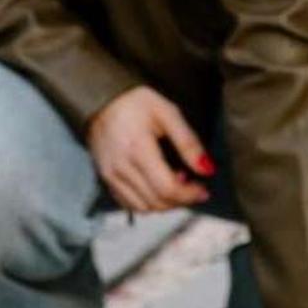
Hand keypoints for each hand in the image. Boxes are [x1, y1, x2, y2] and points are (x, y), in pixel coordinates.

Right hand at [87, 86, 215, 213]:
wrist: (100, 100)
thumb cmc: (135, 103)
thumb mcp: (168, 113)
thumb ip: (188, 143)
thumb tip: (207, 169)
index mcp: (138, 149)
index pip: (167, 188)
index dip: (189, 195)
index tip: (203, 190)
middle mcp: (121, 168)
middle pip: (156, 202)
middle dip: (180, 200)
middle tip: (193, 186)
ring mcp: (110, 176)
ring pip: (143, 207)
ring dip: (165, 203)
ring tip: (175, 183)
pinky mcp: (105, 180)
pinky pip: (129, 203)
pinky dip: (148, 202)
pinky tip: (157, 185)